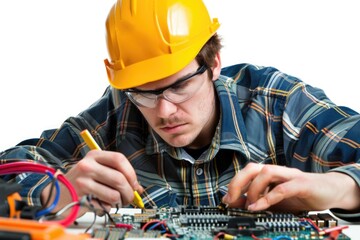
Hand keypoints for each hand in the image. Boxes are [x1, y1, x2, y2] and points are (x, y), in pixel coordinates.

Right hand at [41, 150, 142, 216]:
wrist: (56, 195)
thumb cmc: (80, 184)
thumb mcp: (97, 172)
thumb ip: (116, 175)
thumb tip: (137, 188)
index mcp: (95, 155)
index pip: (119, 159)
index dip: (131, 172)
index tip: (134, 184)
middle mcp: (88, 164)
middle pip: (119, 178)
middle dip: (129, 192)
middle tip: (130, 198)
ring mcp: (83, 179)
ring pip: (114, 193)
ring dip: (119, 202)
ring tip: (115, 202)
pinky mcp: (80, 195)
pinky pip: (104, 204)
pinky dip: (107, 207)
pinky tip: (100, 204)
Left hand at [222, 162, 359, 212]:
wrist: (330, 191)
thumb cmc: (300, 195)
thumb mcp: (274, 201)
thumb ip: (256, 200)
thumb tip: (235, 203)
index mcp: (269, 174)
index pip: (247, 173)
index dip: (233, 184)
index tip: (225, 200)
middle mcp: (278, 171)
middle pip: (252, 168)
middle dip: (237, 183)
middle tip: (230, 200)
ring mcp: (290, 175)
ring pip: (266, 172)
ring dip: (253, 189)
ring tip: (249, 206)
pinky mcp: (302, 184)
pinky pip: (283, 188)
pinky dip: (268, 197)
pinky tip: (259, 206)